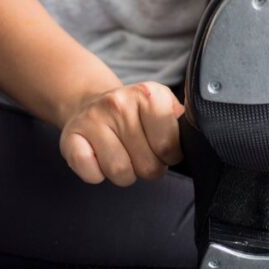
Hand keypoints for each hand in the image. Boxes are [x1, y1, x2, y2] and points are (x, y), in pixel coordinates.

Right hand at [59, 82, 184, 185]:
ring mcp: (92, 119)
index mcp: (148, 94)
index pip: (169, 146)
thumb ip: (182, 124)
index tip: (162, 148)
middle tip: (139, 153)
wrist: (89, 103)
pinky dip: (97, 174)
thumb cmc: (134, 115)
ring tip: (121, 155)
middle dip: (147, 167)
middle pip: (147, 165)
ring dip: (124, 173)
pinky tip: (98, 158)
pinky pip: (91, 174)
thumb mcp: (162, 107)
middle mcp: (119, 102)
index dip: (169, 156)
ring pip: (120, 173)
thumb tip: (199, 142)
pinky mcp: (70, 137)